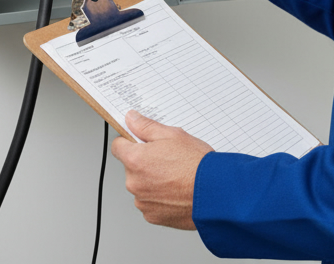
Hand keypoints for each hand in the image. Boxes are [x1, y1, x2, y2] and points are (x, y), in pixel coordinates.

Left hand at [110, 110, 212, 229]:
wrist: (214, 193)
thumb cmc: (197, 165)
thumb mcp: (174, 135)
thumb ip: (147, 127)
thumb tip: (131, 119)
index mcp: (136, 160)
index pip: (118, 147)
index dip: (130, 142)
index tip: (142, 143)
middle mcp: (133, 182)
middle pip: (132, 168)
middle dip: (146, 163)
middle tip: (171, 160)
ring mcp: (142, 201)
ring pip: (142, 186)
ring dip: (153, 182)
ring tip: (177, 178)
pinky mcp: (152, 215)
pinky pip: (151, 203)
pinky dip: (161, 198)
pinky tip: (178, 192)